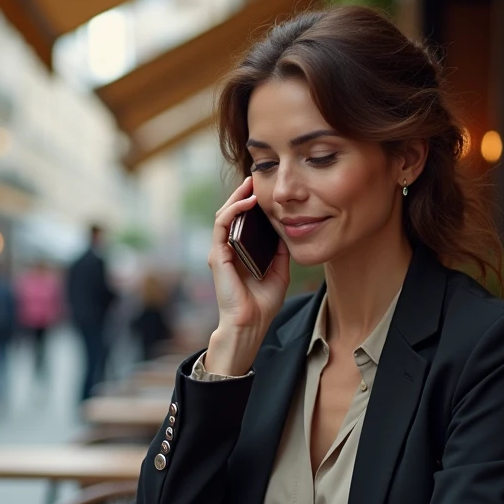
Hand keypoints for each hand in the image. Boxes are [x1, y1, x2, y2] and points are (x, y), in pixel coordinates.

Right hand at [206, 175, 289, 372]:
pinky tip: (248, 202)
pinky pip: (222, 225)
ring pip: (224, 215)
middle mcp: (228, 249)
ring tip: (251, 184)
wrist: (251, 324)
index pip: (243, 221)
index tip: (265, 189)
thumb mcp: (279, 270)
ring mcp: (220, 251)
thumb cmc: (262, 302)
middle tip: (256, 178)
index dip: (251, 203)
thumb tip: (285, 228)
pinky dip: (233, 210)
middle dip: (243, 194)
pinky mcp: (217, 255)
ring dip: (237, 197)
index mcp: (241, 252)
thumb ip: (279, 250)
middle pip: (232, 213)